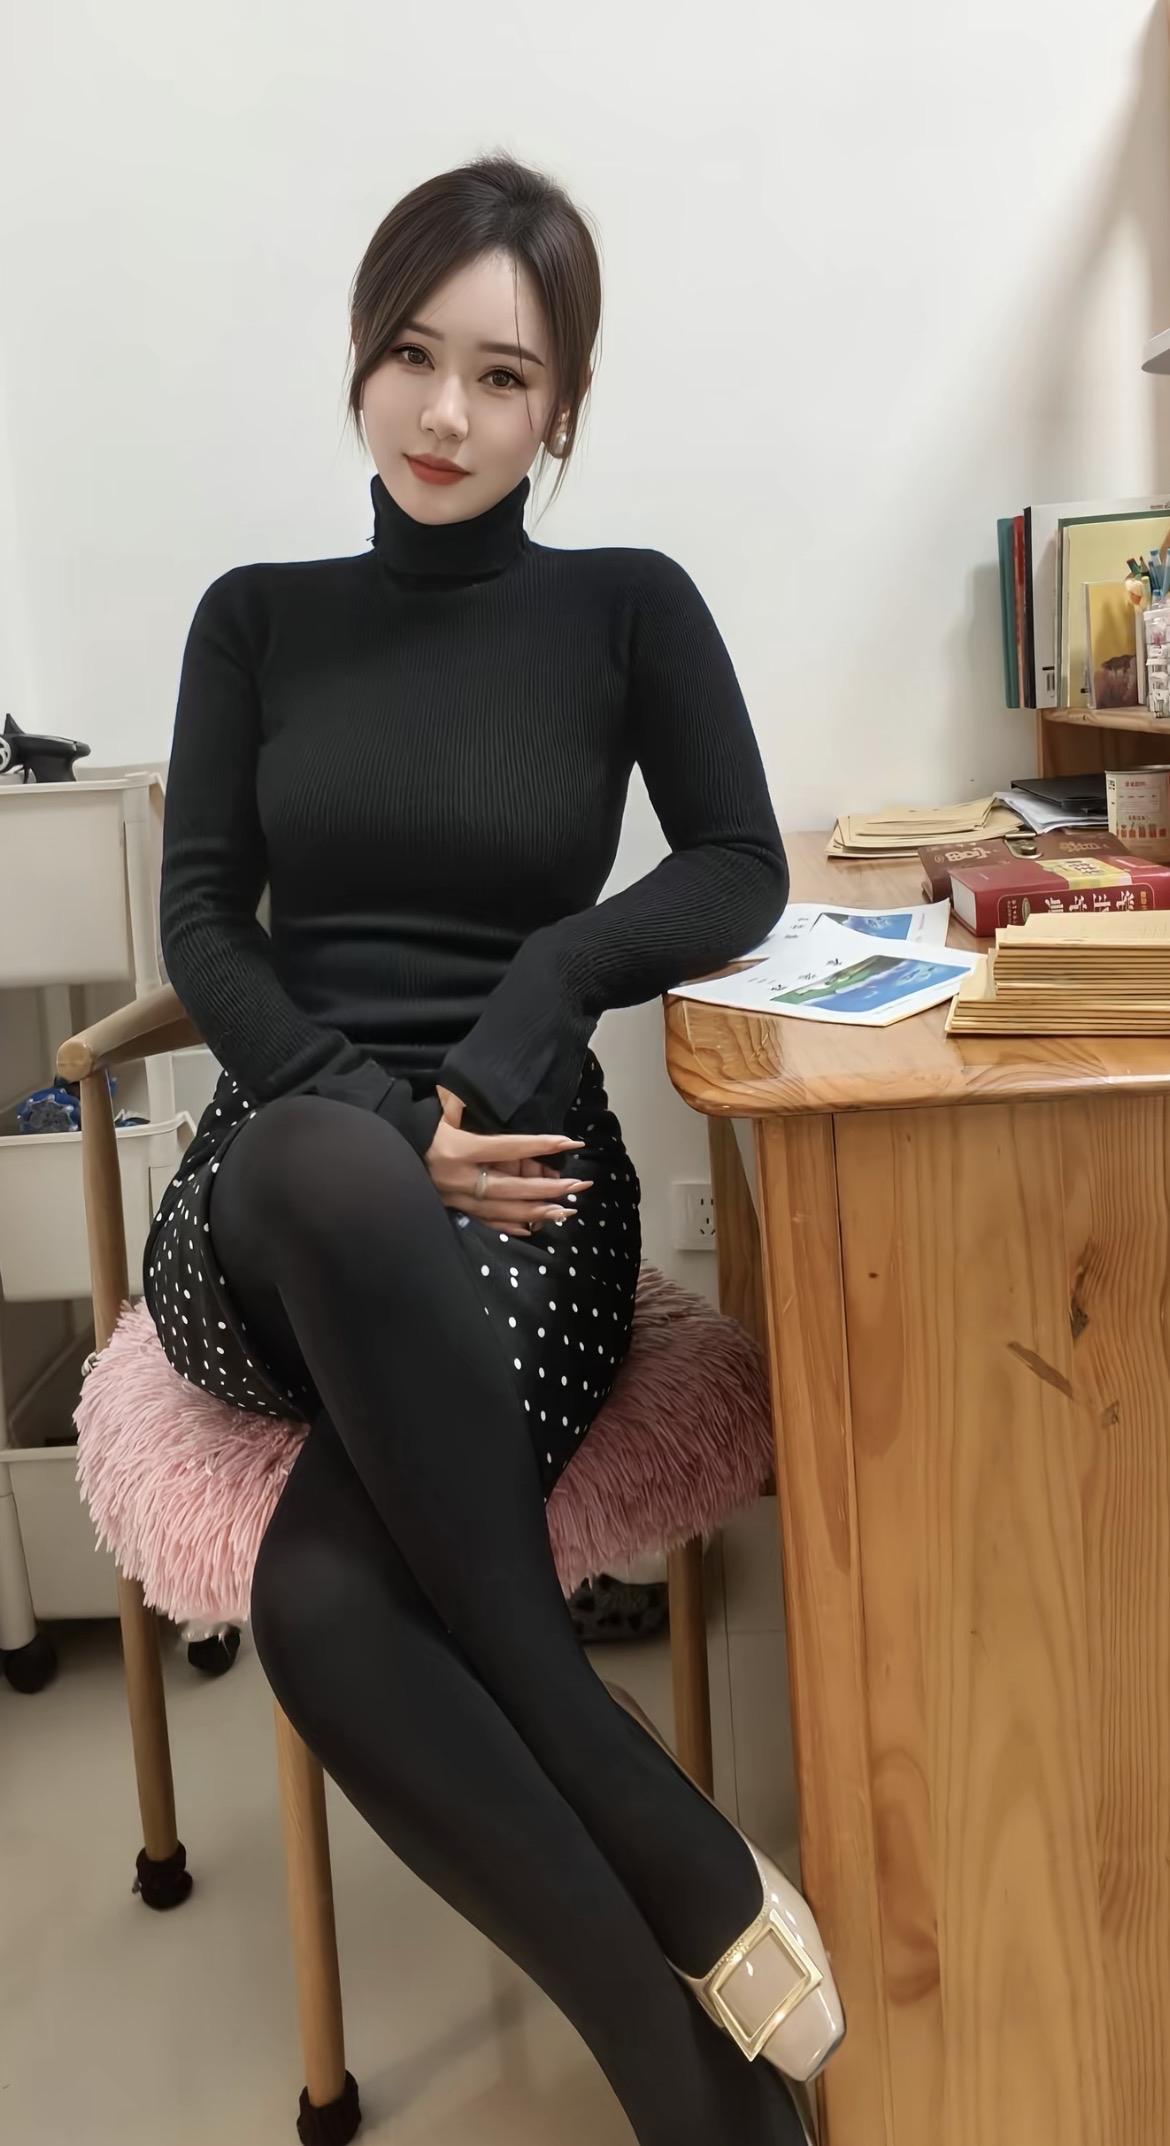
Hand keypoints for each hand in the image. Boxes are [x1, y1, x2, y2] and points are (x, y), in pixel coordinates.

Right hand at [424, 1084, 591, 1237]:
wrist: (387, 1152)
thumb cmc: (420, 1128)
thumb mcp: (443, 1113)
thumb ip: (469, 1110)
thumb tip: (498, 1102)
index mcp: (459, 1149)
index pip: (510, 1148)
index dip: (542, 1145)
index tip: (570, 1142)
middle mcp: (460, 1179)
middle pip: (513, 1188)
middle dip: (549, 1188)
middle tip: (578, 1186)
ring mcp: (457, 1199)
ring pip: (504, 1210)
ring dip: (538, 1211)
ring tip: (567, 1210)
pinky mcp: (454, 1209)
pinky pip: (488, 1222)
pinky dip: (512, 1226)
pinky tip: (534, 1226)